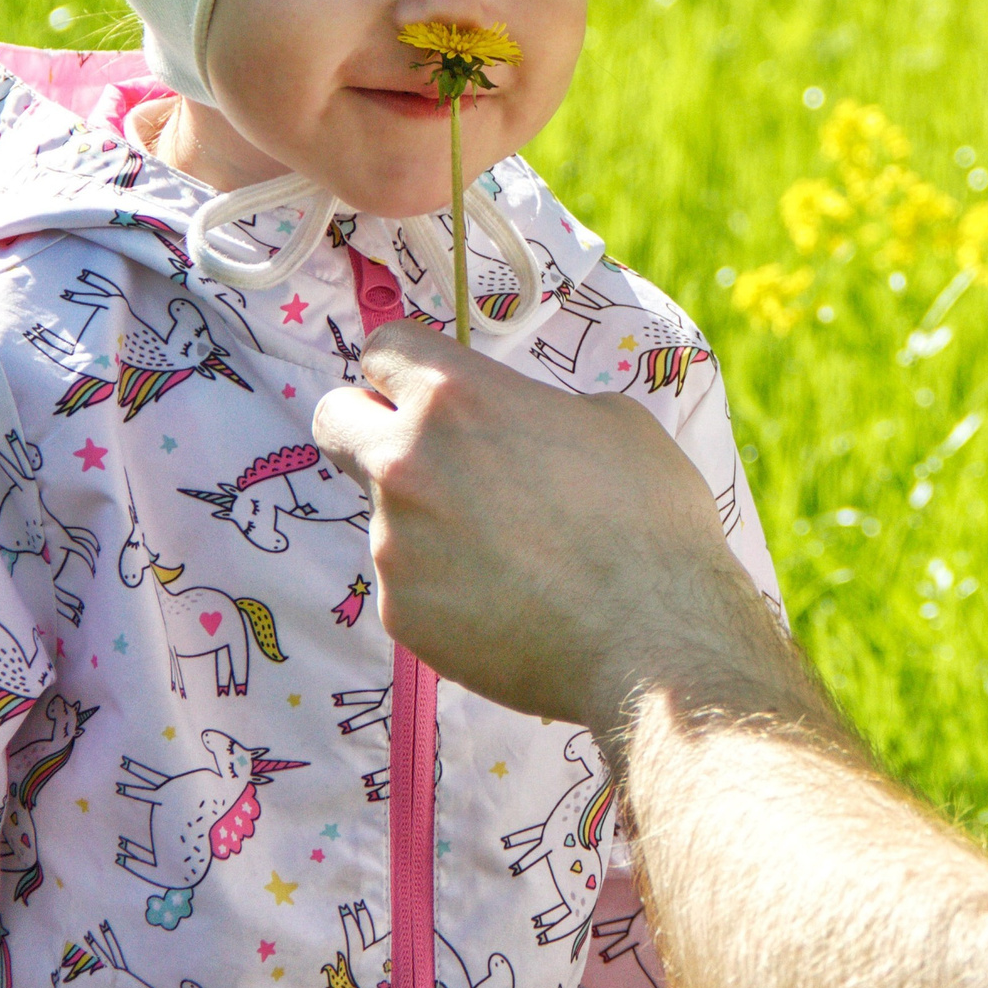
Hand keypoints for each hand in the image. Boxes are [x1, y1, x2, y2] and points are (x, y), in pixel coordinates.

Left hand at [311, 320, 769, 727]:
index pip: (383, 350)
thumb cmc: (648, 519)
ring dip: (427, 520)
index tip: (426, 389)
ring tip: (510, 554)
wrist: (652, 637)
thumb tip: (520, 424)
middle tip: (427, 457)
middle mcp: (405, 461)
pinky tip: (508, 601)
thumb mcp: (613, 421)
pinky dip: (445, 587)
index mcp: (455, 396)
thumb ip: (538, 407)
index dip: (407, 367)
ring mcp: (394, 542)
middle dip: (368, 427)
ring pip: (384, 512)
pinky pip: (407, 583)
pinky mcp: (399, 612)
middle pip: (335, 420)